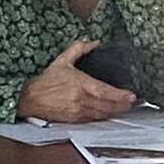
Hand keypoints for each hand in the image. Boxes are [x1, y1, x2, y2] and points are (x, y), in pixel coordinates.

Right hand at [17, 40, 137, 122]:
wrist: (30, 98)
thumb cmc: (47, 80)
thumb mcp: (62, 61)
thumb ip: (79, 49)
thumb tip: (94, 42)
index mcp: (81, 84)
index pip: (106, 92)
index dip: (121, 95)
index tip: (132, 96)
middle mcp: (81, 100)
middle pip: (108, 106)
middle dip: (122, 105)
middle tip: (132, 103)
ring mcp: (78, 112)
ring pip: (102, 114)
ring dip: (115, 112)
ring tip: (124, 108)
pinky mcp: (75, 120)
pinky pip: (93, 120)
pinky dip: (102, 117)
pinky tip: (109, 113)